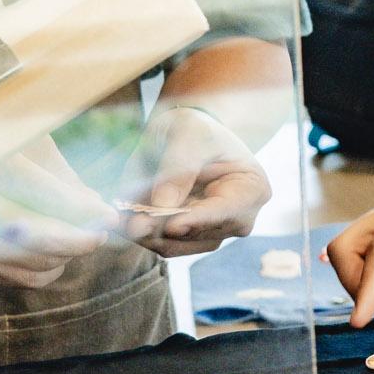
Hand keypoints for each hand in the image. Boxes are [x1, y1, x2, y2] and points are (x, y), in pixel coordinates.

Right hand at [0, 137, 120, 289]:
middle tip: (99, 231)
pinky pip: (5, 277)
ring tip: (76, 239)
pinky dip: (33, 268)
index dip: (91, 214)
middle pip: (46, 241)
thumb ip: (59, 174)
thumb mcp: (21, 139)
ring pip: (30, 267)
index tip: (109, 216)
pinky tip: (45, 250)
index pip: (55, 201)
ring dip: (62, 257)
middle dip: (82, 240)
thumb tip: (93, 208)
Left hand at [117, 106, 270, 256]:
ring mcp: (213, 232)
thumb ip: (178, 169)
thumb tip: (162, 207)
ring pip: (176, 245)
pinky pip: (162, 244)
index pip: (226, 211)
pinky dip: (142, 233)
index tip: (172, 226)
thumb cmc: (195, 128)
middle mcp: (238, 219)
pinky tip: (124, 217)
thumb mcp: (189, 136)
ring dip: (146, 233)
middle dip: (161, 228)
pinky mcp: (187, 239)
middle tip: (128, 221)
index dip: (199, 220)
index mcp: (252, 189)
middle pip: (198, 234)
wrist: (186, 135)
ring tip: (121, 216)